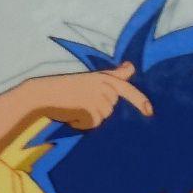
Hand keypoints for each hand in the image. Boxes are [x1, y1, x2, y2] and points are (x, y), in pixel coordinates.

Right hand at [30, 61, 151, 129]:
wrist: (43, 94)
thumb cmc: (65, 86)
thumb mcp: (91, 78)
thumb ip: (113, 75)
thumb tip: (131, 67)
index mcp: (104, 77)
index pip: (127, 88)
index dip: (140, 101)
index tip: (149, 111)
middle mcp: (104, 87)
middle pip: (111, 108)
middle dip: (97, 109)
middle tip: (79, 101)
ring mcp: (99, 100)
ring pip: (102, 117)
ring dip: (88, 117)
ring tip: (73, 106)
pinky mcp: (92, 113)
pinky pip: (93, 125)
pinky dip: (82, 123)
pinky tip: (71, 114)